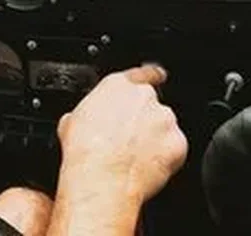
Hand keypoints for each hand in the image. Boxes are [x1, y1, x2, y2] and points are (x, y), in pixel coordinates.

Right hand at [57, 65, 187, 204]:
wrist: (100, 177)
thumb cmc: (84, 149)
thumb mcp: (72, 120)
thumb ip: (89, 111)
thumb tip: (88, 121)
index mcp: (117, 84)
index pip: (142, 73)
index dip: (150, 76)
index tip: (157, 78)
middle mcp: (144, 96)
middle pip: (151, 105)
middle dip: (144, 120)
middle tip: (128, 139)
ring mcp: (164, 119)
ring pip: (165, 127)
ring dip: (156, 139)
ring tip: (135, 157)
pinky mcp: (178, 143)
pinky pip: (176, 149)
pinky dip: (167, 157)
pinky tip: (147, 167)